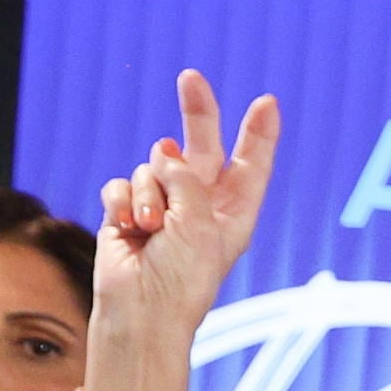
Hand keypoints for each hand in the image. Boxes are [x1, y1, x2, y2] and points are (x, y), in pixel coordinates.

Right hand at [88, 67, 283, 390]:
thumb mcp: (200, 221)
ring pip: (153, 167)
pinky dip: (125, 203)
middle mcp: (199, 205)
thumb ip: (188, 177)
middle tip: (191, 78)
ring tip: (151, 229)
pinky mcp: (127, 211)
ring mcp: (163, 207)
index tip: (267, 103)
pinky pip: (123, 184)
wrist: (140, 313)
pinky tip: (129, 229)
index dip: (258, 134)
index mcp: (233, 213)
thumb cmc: (182, 278)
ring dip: (150, 194)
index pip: (249, 165)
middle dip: (197, 113)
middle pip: (201, 146)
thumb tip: (164, 150)